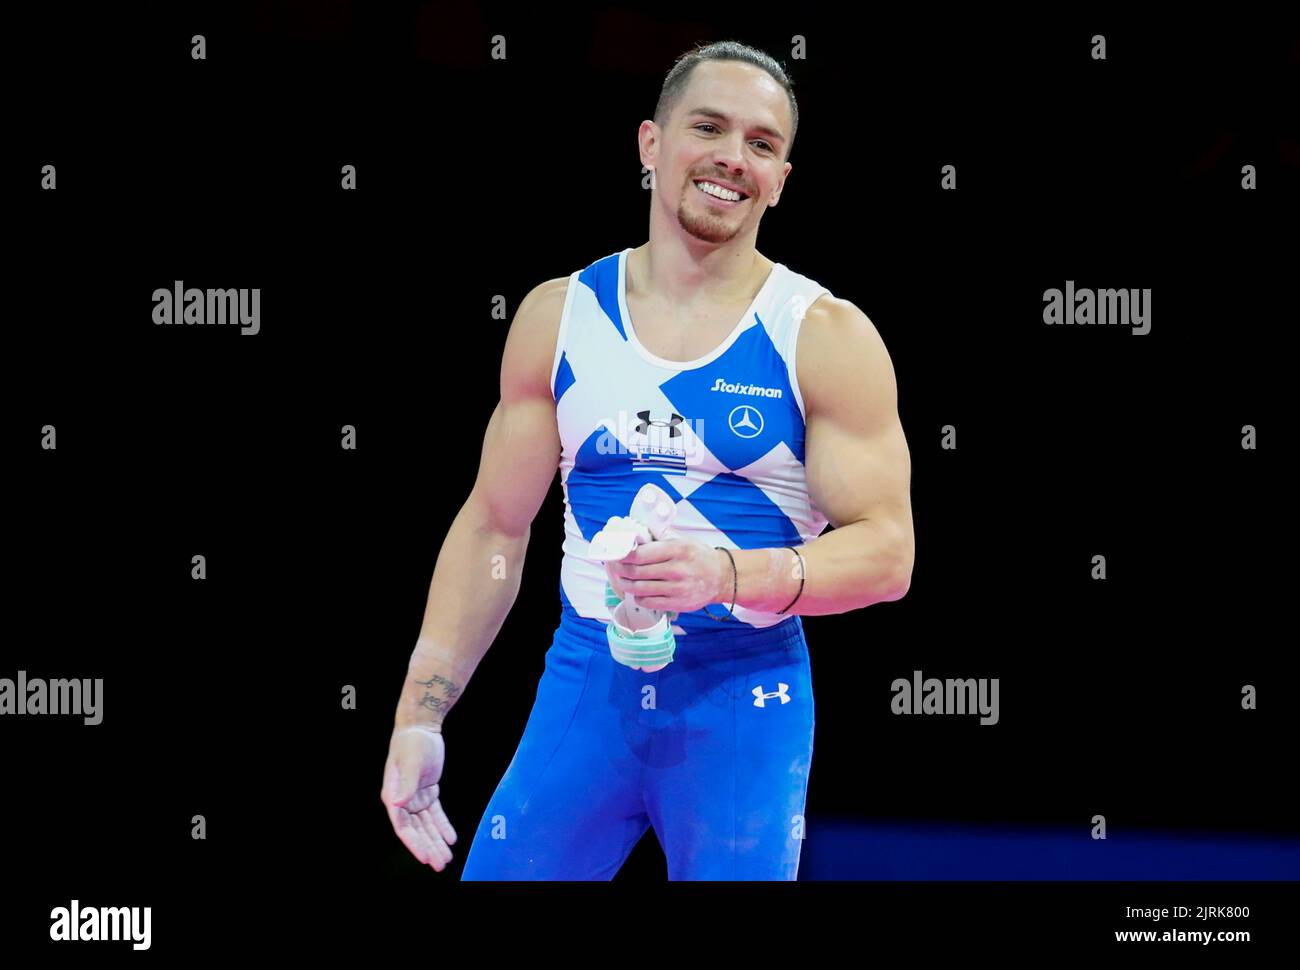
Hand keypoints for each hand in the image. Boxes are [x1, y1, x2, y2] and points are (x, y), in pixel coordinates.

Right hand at [381, 726, 457, 870]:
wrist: (420, 727)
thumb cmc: (412, 743)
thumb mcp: (411, 762)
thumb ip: (407, 784)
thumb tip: (398, 804)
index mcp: (393, 796)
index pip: (403, 827)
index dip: (414, 844)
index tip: (426, 857)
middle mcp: (402, 801)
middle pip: (416, 830)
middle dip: (428, 848)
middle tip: (441, 864)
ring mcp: (415, 797)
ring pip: (427, 825)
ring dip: (436, 840)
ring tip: (447, 858)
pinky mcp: (427, 792)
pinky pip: (435, 814)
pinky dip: (443, 826)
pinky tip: (451, 838)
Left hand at [605, 538, 730, 614]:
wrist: (721, 577)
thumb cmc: (698, 556)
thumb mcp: (683, 540)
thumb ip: (660, 538)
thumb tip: (634, 536)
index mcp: (676, 549)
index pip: (640, 554)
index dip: (624, 555)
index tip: (617, 554)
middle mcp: (677, 569)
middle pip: (637, 572)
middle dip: (621, 570)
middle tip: (615, 568)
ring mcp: (677, 588)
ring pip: (640, 588)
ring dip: (627, 585)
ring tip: (623, 580)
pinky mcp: (677, 603)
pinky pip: (649, 602)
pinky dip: (639, 597)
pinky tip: (638, 592)